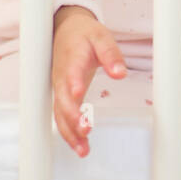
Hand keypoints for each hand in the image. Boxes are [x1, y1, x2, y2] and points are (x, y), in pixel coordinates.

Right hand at [52, 5, 126, 156]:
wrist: (66, 30)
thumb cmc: (85, 34)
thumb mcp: (102, 37)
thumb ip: (111, 55)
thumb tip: (120, 74)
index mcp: (71, 60)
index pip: (70, 73)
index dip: (73, 84)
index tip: (78, 94)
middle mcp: (61, 78)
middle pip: (62, 100)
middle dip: (73, 117)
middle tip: (87, 129)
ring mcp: (60, 89)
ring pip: (60, 114)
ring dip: (70, 132)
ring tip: (83, 149)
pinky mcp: (62, 96)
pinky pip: (62, 117)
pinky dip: (69, 133)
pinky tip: (81, 146)